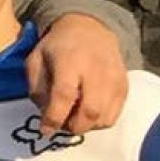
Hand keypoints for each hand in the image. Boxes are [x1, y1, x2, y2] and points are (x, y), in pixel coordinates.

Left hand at [27, 14, 127, 135]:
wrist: (90, 30)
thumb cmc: (57, 47)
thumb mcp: (35, 59)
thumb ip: (36, 87)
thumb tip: (44, 113)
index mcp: (70, 61)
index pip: (64, 94)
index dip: (54, 117)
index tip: (45, 130)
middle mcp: (96, 71)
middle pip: (90, 110)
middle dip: (72, 126)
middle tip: (61, 125)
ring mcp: (114, 80)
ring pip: (104, 118)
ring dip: (86, 126)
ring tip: (72, 118)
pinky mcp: (124, 87)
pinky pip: (114, 115)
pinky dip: (99, 122)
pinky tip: (86, 114)